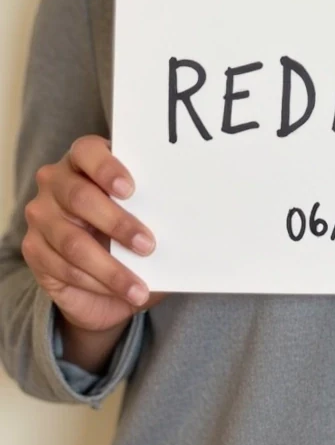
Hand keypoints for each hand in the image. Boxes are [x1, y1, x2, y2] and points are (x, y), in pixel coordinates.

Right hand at [21, 134, 165, 333]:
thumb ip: (153, 208)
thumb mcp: (142, 214)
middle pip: (80, 198)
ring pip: (73, 242)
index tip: (131, 189)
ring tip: (139, 286)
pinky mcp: (34, 249)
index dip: (107, 168)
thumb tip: (190, 220)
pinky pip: (64, 268)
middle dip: (117, 223)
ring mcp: (41, 215)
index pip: (87, 151)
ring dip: (110, 268)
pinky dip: (96, 283)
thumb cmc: (126, 230)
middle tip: (148, 245)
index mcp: (83, 159)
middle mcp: (56, 181)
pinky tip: (121, 293)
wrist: (99, 272)